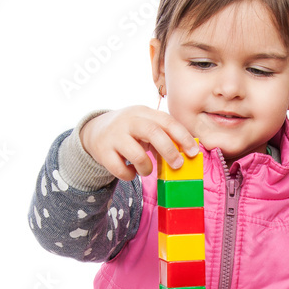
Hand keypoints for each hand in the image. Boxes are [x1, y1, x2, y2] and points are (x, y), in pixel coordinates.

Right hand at [80, 106, 198, 181]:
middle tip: (177, 165)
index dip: (182, 136)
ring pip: (136, 155)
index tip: (193, 152)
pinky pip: (120, 169)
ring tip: (146, 170)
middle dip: (169, 151)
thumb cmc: (130, 132)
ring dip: (146, 168)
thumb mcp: (144, 126)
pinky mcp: (103, 151)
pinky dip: (129, 175)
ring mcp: (114, 135)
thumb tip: (186, 154)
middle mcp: (128, 121)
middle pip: (152, 132)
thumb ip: (163, 136)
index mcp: (143, 112)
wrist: (95, 131)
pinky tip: (130, 172)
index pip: (166, 121)